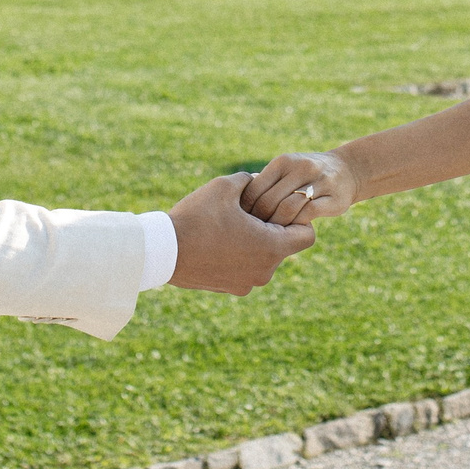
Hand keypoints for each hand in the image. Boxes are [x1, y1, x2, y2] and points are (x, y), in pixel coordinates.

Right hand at [168, 174, 313, 294]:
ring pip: (264, 259)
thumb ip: (249, 179)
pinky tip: (217, 242)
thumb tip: (258, 179)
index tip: (279, 209)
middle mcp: (265, 271)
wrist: (162, 252)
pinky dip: (239, 257)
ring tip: (229, 227)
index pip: (307, 236)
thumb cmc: (196, 217)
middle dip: (272, 229)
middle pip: (284, 247)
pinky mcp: (231, 289)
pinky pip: (246, 270)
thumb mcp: (224, 186)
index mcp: (271, 247)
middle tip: (248, 213)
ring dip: (254, 243)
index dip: (298, 219)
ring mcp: (247, 284)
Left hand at [241, 150, 356, 225]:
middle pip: (269, 201)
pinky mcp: (334, 198)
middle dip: (258, 222)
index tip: (241, 224)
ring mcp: (319, 182)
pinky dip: (296, 225)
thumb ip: (263, 185)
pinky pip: (307, 215)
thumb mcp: (284, 171)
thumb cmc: (304, 176)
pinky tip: (293, 232)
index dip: (245, 210)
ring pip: (287, 208)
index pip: (254, 189)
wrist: (346, 170)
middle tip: (254, 236)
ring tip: (272, 236)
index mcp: (283, 162)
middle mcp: (301, 168)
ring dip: (277, 226)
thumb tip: (233, 207)